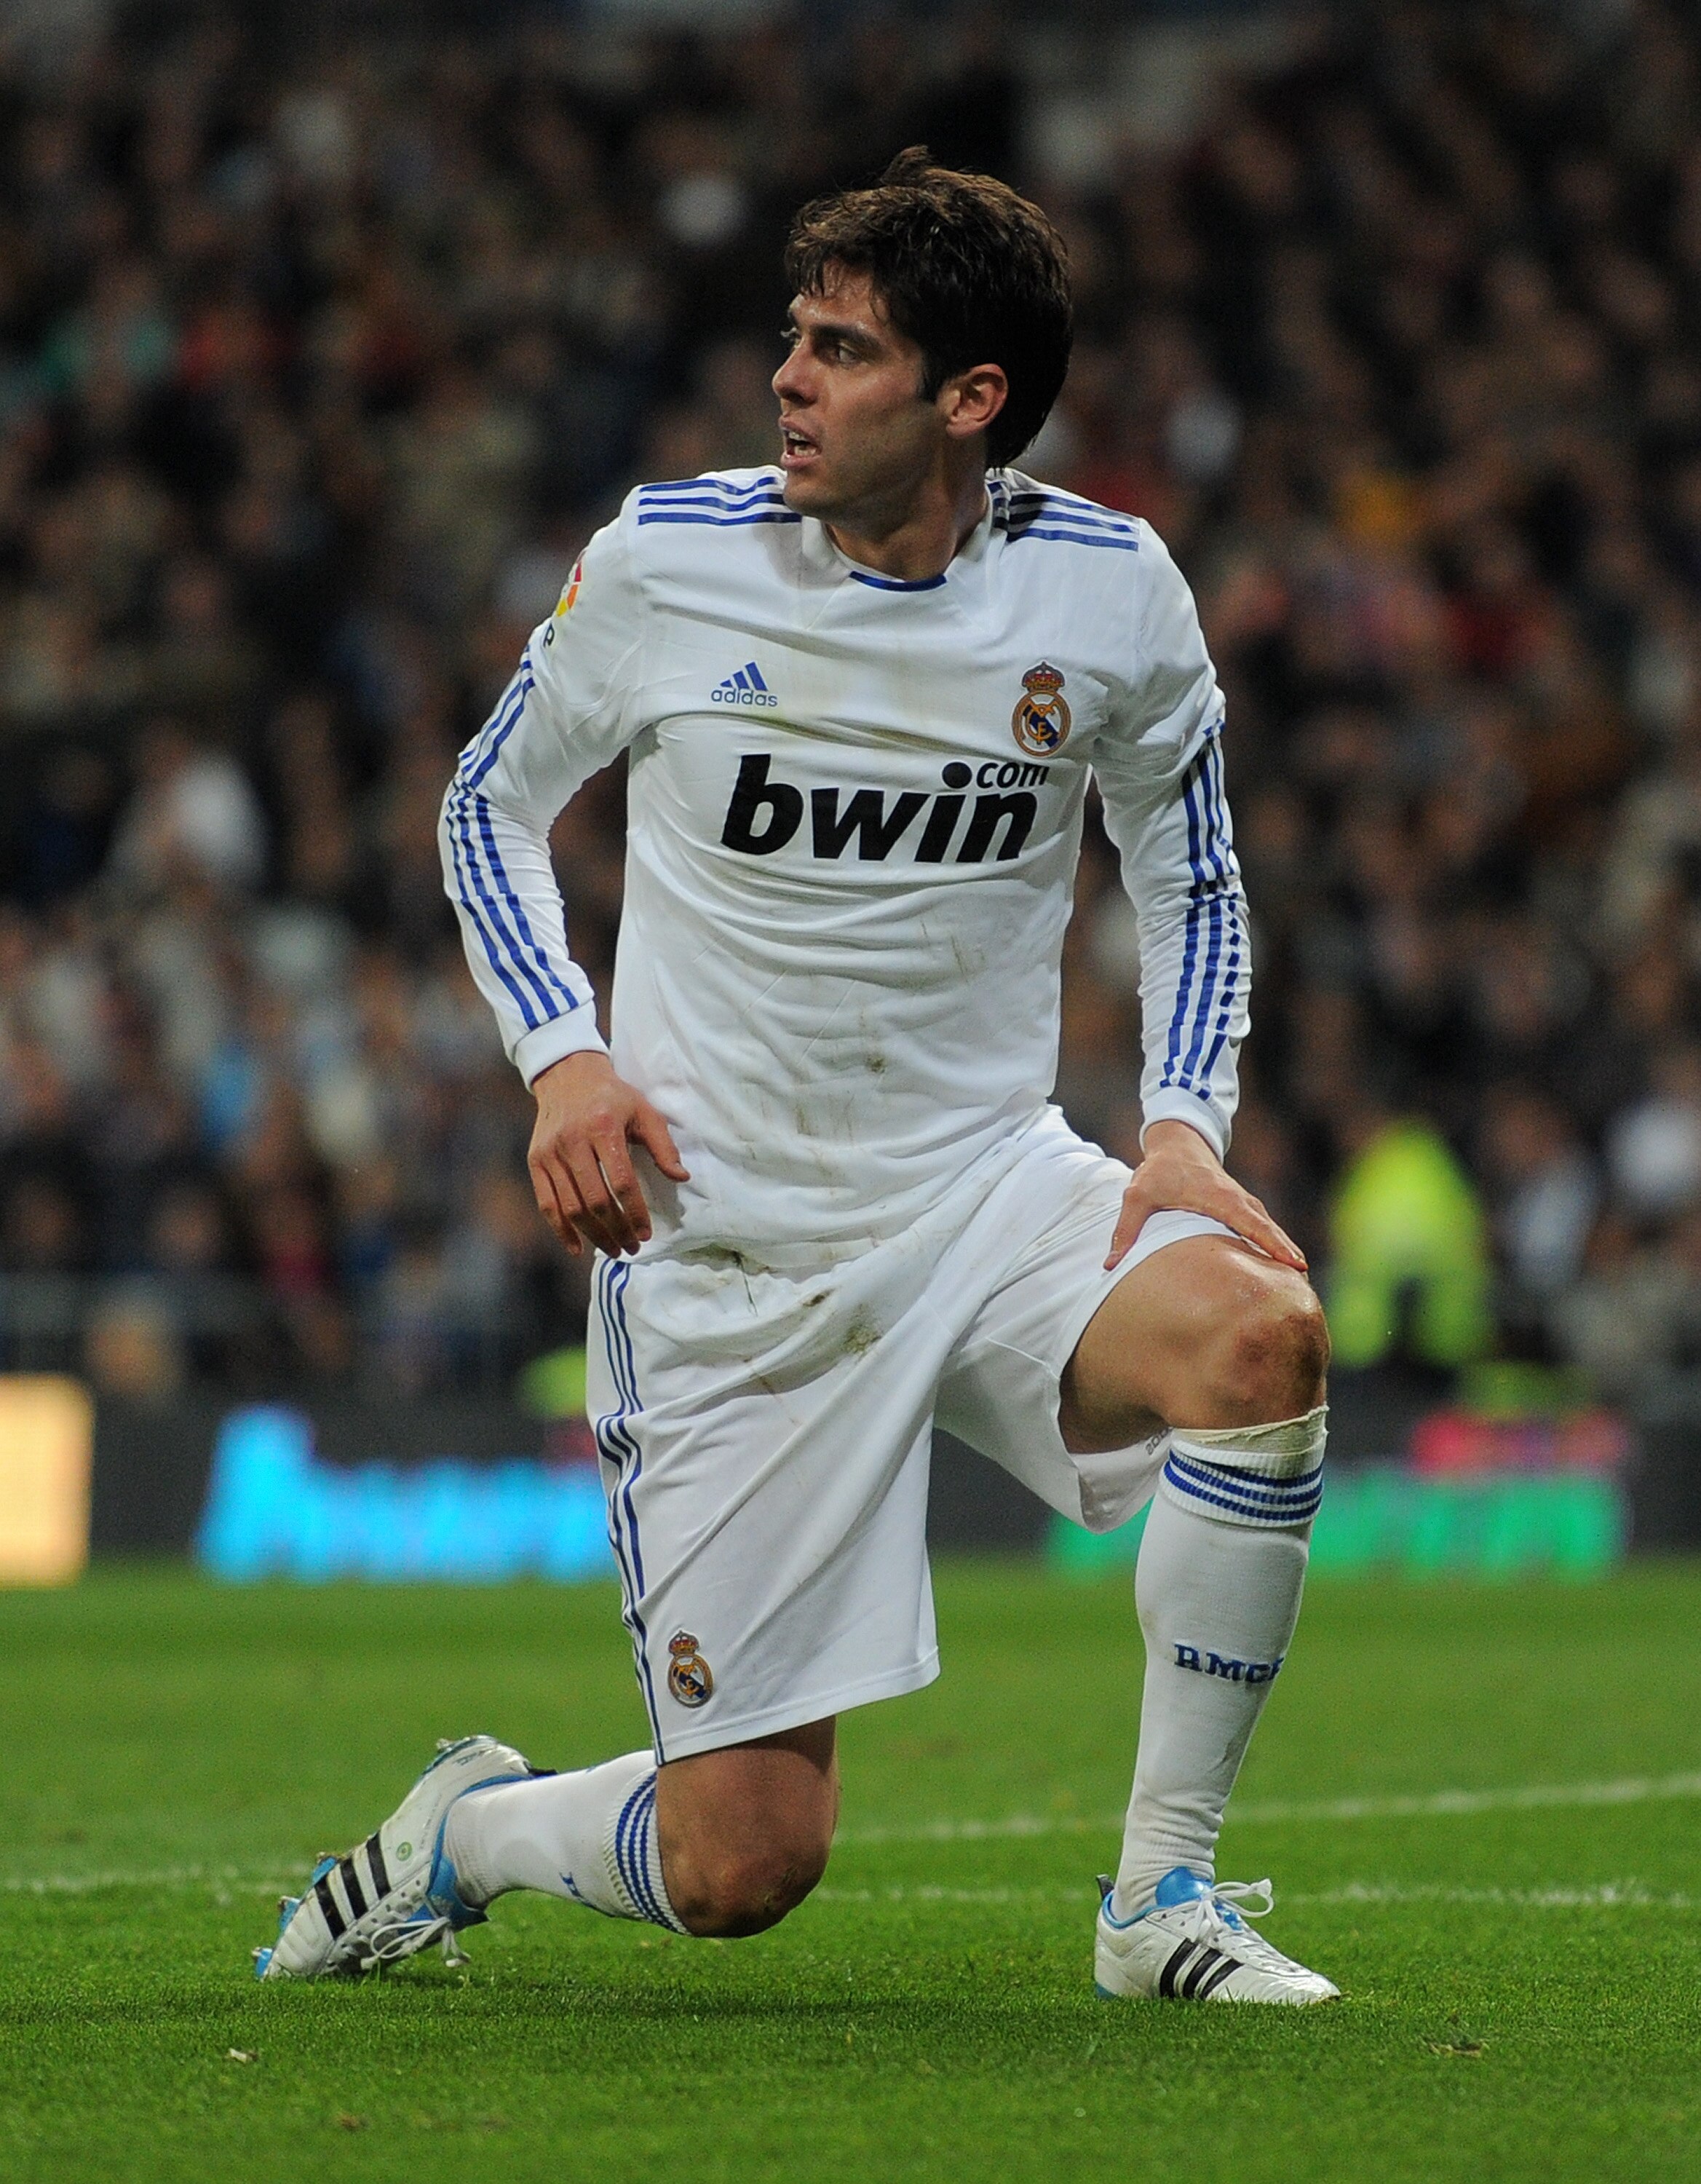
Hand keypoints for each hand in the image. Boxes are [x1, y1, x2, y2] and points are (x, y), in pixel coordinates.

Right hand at [527, 1052, 689, 1257]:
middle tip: (632, 1249)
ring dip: (593, 1235)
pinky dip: (560, 1230)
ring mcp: (550, 1153)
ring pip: (571, 1207)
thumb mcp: (644, 1112)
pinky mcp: (535, 1161)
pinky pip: (546, 1203)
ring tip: (614, 1250)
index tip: (646, 1234)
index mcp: (603, 1128)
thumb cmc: (612, 1097)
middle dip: (616, 1230)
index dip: (635, 1213)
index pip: (621, 1182)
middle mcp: (572, 1141)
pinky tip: (577, 1249)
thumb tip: (682, 1178)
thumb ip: (663, 1146)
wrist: (567, 1076)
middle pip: (595, 1200)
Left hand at [1105, 1118, 1305, 1272]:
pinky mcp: (1241, 1204)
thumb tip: (1109, 1266)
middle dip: (1286, 1248)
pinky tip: (1281, 1259)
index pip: (1251, 1223)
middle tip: (1303, 1275)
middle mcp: (1237, 1199)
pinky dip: (1273, 1239)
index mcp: (1218, 1197)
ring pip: (1268, 1226)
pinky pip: (1262, 1224)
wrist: (1178, 1141)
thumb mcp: (1136, 1197)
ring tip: (1298, 1273)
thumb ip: (1125, 1230)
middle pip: (1267, 1227)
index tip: (1292, 1261)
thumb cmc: (1158, 1170)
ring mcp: (1242, 1200)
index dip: (1271, 1242)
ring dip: (1283, 1245)